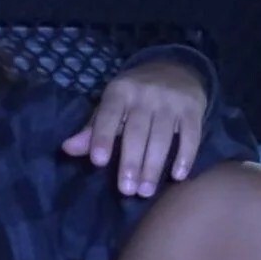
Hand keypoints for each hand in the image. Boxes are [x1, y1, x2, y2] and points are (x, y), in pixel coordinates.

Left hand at [61, 59, 207, 197]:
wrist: (175, 68)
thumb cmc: (134, 96)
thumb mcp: (110, 106)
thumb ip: (92, 130)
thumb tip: (67, 149)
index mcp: (119, 92)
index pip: (108, 116)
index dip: (102, 138)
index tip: (98, 162)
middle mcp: (145, 95)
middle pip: (136, 132)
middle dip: (131, 162)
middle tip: (126, 190)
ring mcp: (171, 101)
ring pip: (162, 137)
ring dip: (153, 166)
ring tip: (146, 191)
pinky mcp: (193, 109)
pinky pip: (191, 135)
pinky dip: (185, 156)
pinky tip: (178, 176)